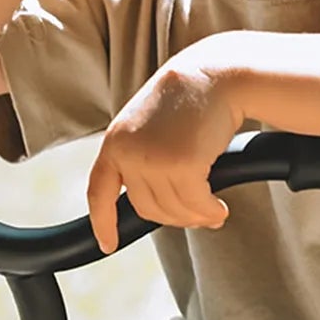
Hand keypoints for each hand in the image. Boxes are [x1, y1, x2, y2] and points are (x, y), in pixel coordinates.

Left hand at [85, 52, 243, 252]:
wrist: (215, 74)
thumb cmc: (188, 99)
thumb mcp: (148, 127)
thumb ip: (142, 159)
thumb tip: (158, 205)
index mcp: (114, 143)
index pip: (99, 192)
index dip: (102, 223)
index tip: (108, 245)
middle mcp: (128, 153)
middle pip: (147, 209)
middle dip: (175, 218)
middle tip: (199, 216)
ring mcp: (153, 160)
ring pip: (173, 210)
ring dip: (196, 216)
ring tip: (213, 212)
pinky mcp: (182, 165)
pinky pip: (195, 204)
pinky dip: (210, 211)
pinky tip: (220, 209)